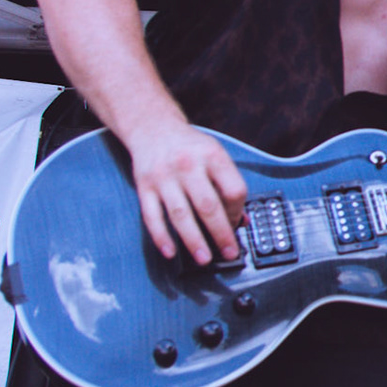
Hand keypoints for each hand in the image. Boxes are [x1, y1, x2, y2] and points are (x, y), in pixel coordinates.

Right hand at [125, 121, 247, 263]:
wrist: (153, 128)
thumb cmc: (190, 147)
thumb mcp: (215, 155)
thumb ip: (229, 186)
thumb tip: (242, 220)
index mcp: (213, 156)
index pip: (233, 190)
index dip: (238, 211)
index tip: (238, 224)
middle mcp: (188, 166)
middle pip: (208, 206)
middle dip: (221, 233)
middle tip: (229, 253)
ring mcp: (164, 177)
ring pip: (181, 215)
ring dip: (193, 240)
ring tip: (204, 258)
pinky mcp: (144, 187)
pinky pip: (152, 216)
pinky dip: (161, 236)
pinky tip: (170, 252)